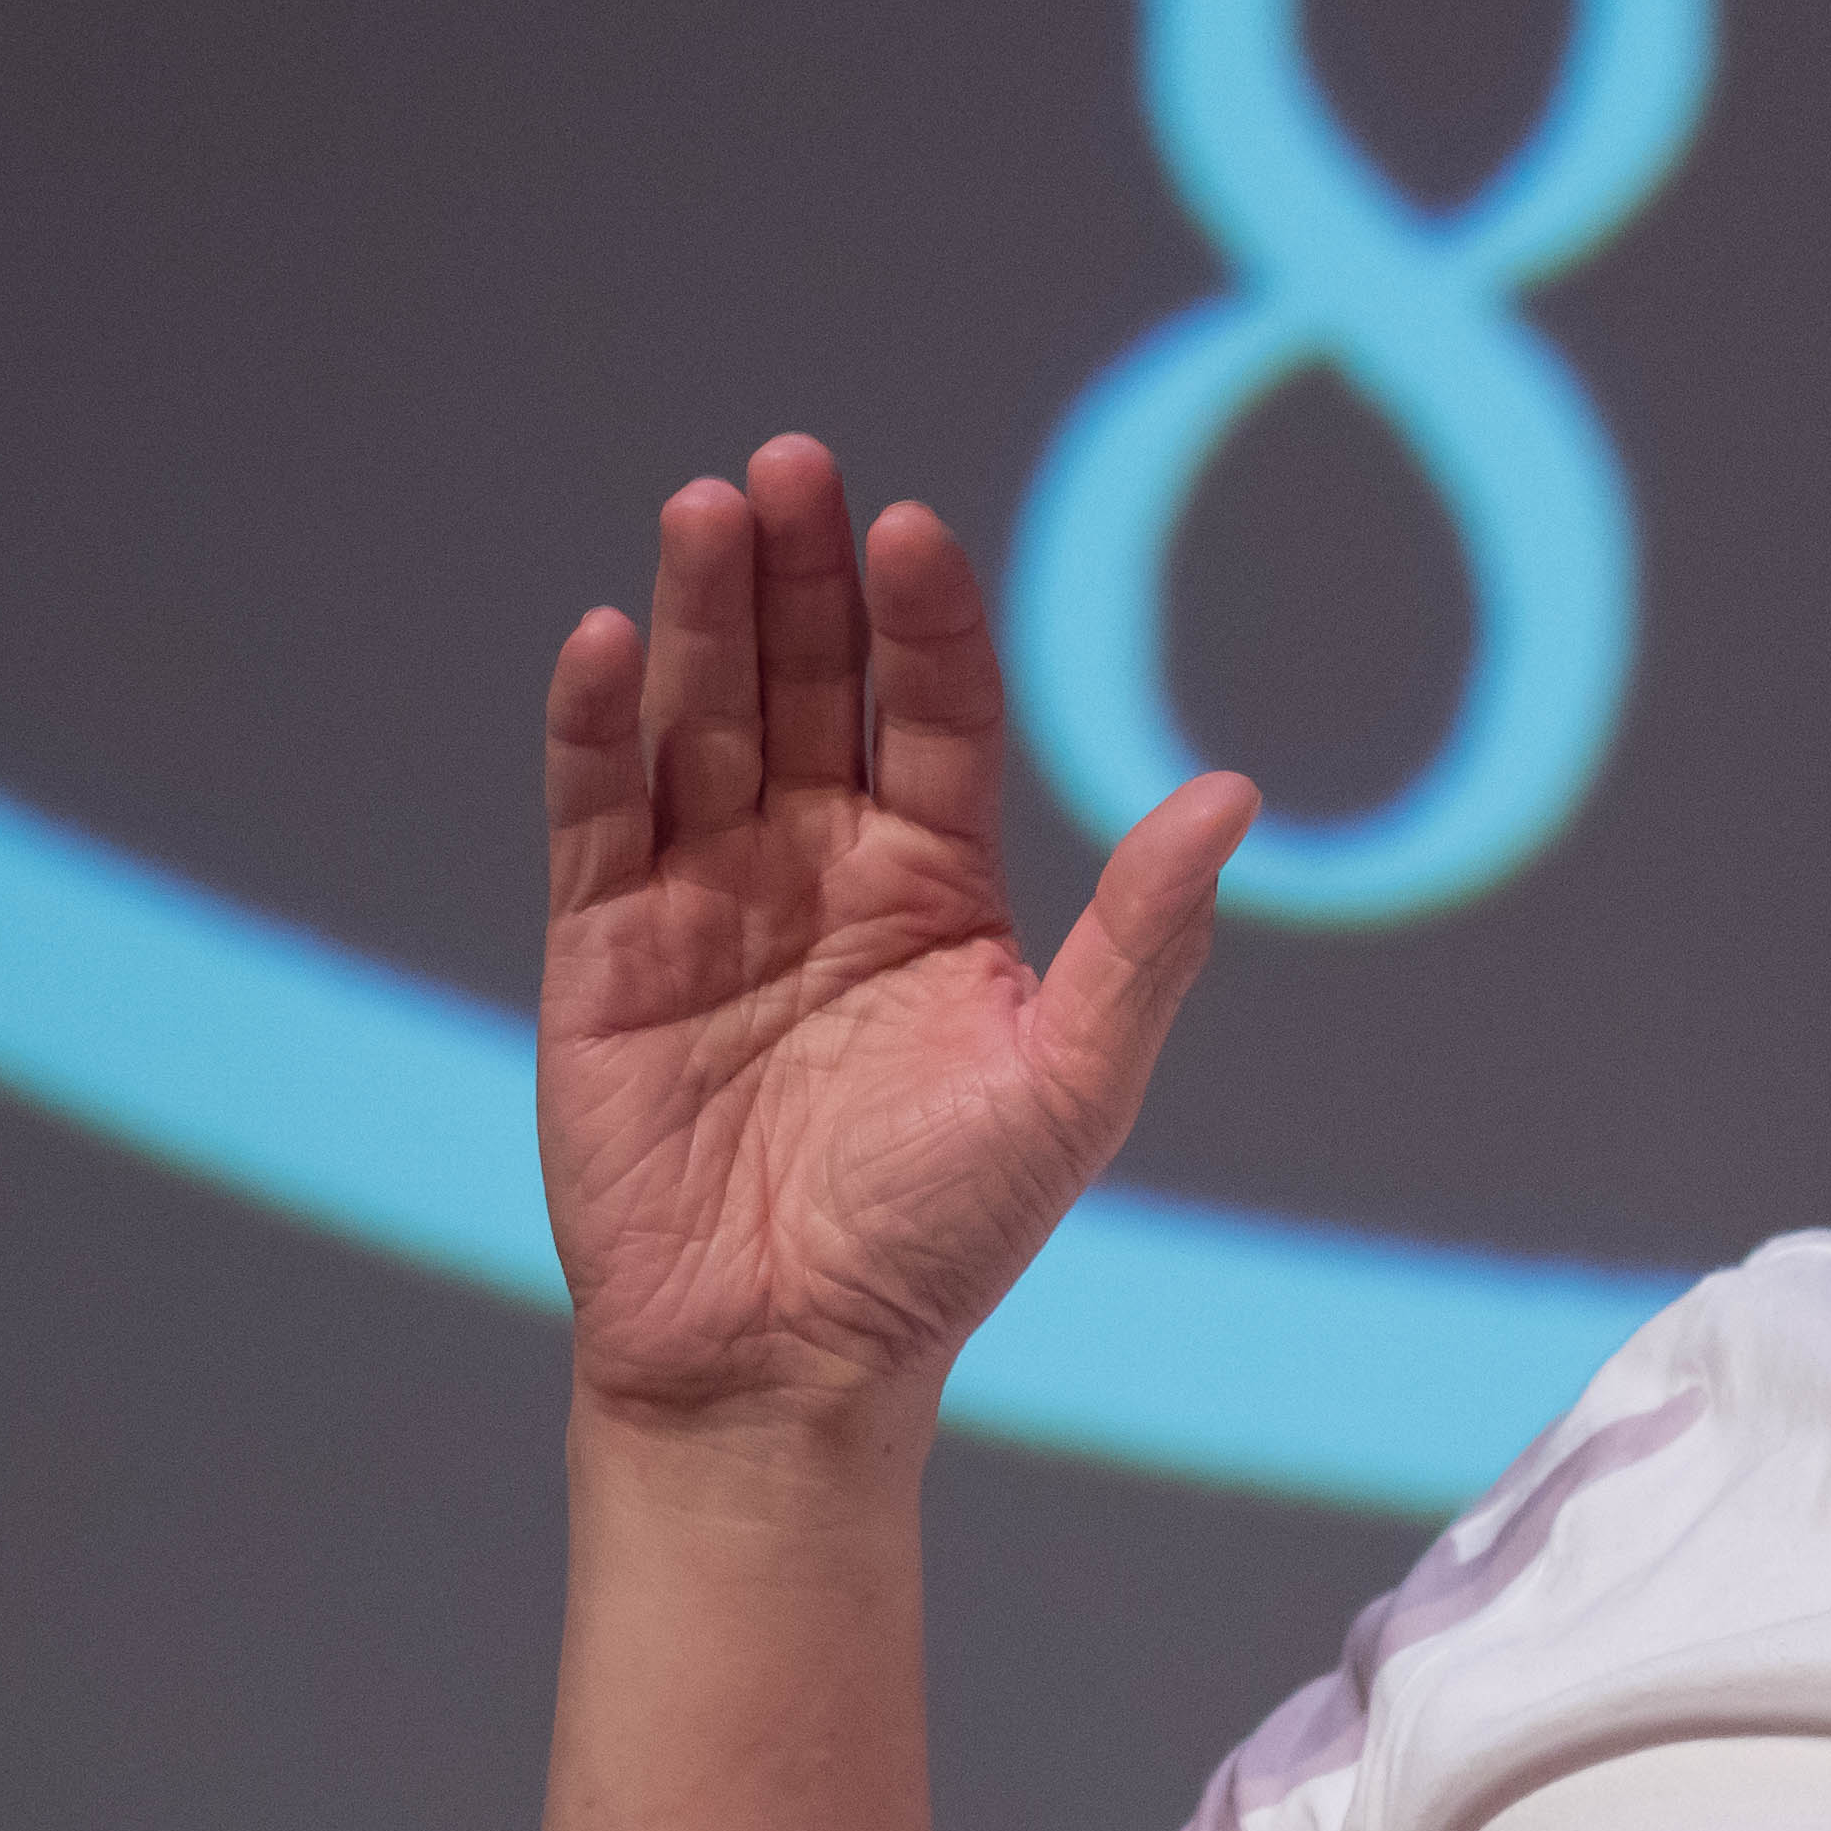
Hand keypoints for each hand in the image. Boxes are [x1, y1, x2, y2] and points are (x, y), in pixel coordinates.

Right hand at [538, 437, 1256, 1435]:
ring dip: (700, 615)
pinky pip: (596, 816)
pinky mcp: (603, 950)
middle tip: (793, 466)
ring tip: (706, 510)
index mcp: (938, 881)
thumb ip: (1144, 938)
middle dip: (798, 575)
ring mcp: (705, 897)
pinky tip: (607, 641)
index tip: (913, 532)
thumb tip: (1234, 795)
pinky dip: (596, 728)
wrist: (786, 1365)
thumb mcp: (1071, 1083)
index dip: (922, 619)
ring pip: (702, 721)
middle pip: (807, 682)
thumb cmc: (941, 1238)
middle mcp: (820, 865)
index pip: (934, 709)